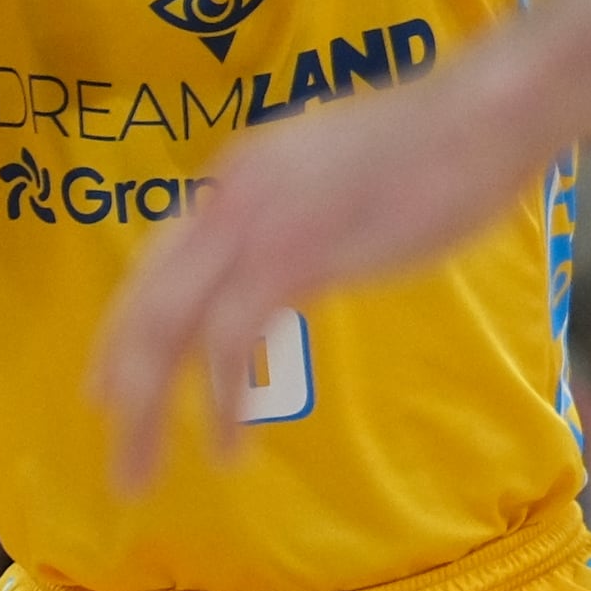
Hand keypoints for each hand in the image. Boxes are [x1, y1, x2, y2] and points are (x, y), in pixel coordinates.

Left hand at [93, 50, 563, 487]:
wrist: (480, 116)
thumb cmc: (437, 147)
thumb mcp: (339, 183)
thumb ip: (302, 222)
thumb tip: (293, 267)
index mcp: (237, 175)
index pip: (159, 262)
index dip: (128, 330)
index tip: (110, 386)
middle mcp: (227, 194)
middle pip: (146, 300)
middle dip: (121, 381)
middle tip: (112, 446)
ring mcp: (255, 222)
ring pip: (170, 327)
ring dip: (150, 409)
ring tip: (144, 473)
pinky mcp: (294, 253)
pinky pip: (231, 340)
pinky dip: (222, 400)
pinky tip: (227, 446)